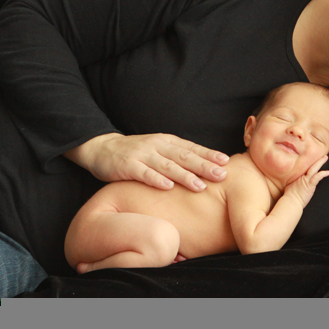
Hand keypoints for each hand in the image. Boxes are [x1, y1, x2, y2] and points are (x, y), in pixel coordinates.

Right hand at [64, 133, 229, 191]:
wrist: (102, 148)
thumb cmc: (136, 153)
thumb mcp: (158, 150)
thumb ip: (177, 157)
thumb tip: (205, 167)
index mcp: (167, 142)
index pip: (192, 148)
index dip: (209, 154)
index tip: (226, 162)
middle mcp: (157, 146)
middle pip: (184, 156)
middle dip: (204, 166)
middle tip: (221, 175)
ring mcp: (142, 155)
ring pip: (167, 165)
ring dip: (184, 175)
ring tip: (200, 186)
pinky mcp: (128, 166)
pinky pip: (144, 173)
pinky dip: (156, 179)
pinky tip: (167, 186)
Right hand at [284, 156, 328, 207]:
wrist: (291, 201)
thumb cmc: (290, 196)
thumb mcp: (291, 186)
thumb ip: (295, 182)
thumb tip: (295, 182)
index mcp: (298, 176)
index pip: (305, 167)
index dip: (309, 162)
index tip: (314, 158)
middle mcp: (301, 176)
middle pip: (310, 166)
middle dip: (317, 160)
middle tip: (323, 155)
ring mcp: (305, 180)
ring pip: (313, 168)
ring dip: (320, 163)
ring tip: (325, 158)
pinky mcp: (309, 185)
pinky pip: (317, 177)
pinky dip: (322, 174)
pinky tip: (327, 172)